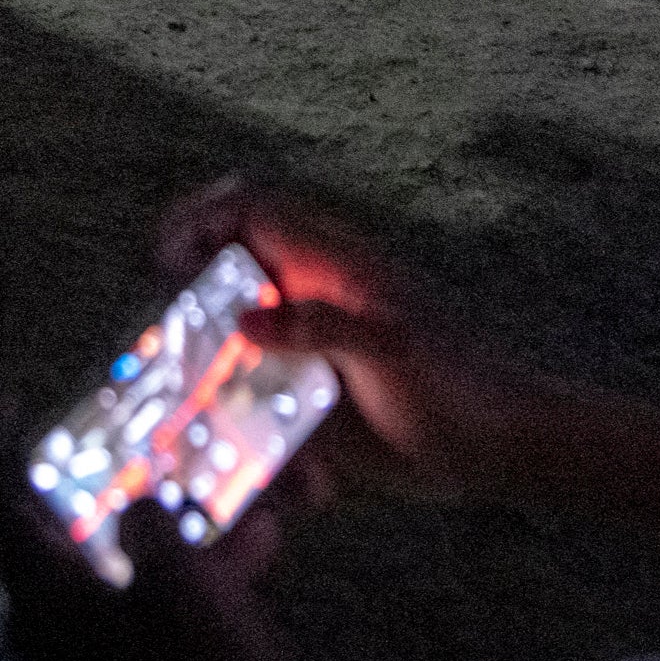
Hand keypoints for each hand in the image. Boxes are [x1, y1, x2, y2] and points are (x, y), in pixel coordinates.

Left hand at [0, 407, 293, 660]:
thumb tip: (138, 505)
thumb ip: (153, 524)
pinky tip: (256, 549)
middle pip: (63, 526)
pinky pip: (143, 601)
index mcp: (42, 588)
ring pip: (117, 562)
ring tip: (240, 496)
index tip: (7, 397)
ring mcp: (80, 650)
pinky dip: (186, 573)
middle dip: (118, 483)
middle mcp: (46, 618)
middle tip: (156, 446)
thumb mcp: (183, 581)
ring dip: (174, 527)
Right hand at [156, 180, 553, 506]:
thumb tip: (245, 323)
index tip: (164, 261)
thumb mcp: (390, 351)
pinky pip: (257, 400)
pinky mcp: (311, 399)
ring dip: (210, 362)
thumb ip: (322, 327)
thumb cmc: (451, 388)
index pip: (251, 210)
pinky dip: (242, 421)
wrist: (496, 447)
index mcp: (329, 267)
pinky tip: (246, 450)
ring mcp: (308, 348)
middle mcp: (308, 299)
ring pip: (236, 336)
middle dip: (189, 294)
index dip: (200, 218)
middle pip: (229, 268)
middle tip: (165, 337)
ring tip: (189, 396)